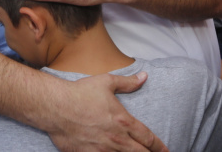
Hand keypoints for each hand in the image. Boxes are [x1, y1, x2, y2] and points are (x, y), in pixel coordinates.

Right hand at [48, 71, 167, 151]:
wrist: (55, 107)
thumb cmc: (80, 93)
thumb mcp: (107, 82)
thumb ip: (128, 82)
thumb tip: (144, 76)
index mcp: (123, 121)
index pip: (147, 138)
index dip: (159, 146)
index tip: (165, 150)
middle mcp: (116, 139)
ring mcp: (102, 150)